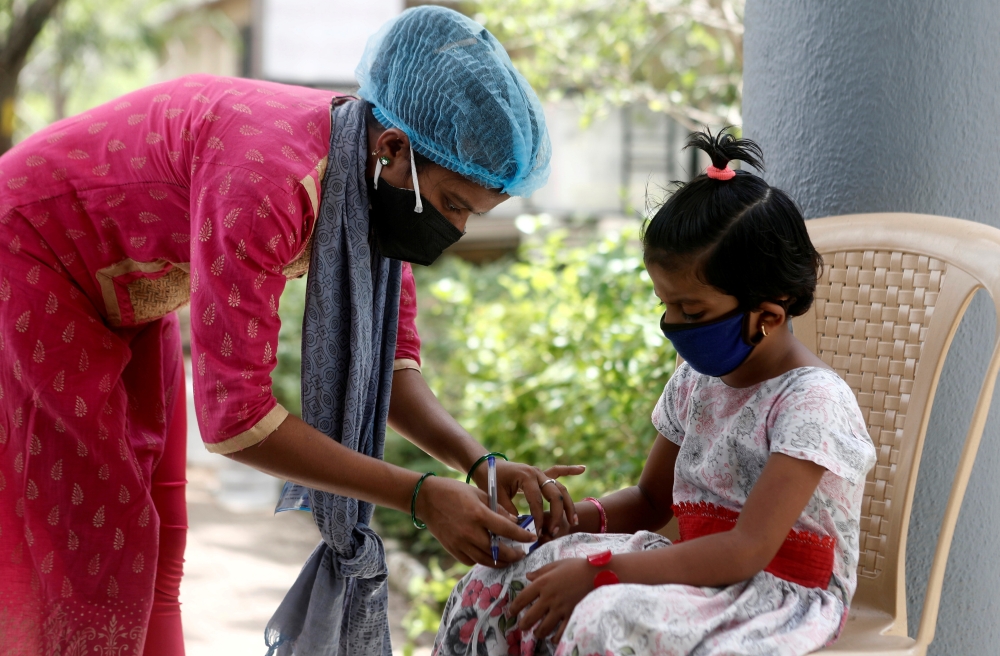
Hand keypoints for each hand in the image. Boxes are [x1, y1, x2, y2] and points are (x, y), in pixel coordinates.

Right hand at [416, 475, 536, 567]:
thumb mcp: (480, 494)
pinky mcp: (452, 550)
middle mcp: (470, 532)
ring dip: (501, 562)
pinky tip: (489, 556)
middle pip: (499, 551)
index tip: (532, 539)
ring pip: (487, 560)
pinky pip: (472, 561)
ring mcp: (460, 543)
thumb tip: (515, 523)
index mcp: (479, 514)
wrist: (427, 499)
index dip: (523, 536)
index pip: (507, 530)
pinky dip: (483, 560)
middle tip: (522, 553)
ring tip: (510, 559)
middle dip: (514, 555)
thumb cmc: (455, 492)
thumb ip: (498, 510)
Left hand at [475, 461, 585, 541]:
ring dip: (568, 503)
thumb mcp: (496, 498)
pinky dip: (570, 470)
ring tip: (574, 520)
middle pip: (555, 494)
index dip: (539, 518)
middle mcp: (536, 473)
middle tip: (555, 531)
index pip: (537, 501)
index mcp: (525, 477)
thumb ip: (509, 512)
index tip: (538, 533)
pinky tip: (583, 469)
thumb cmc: (489, 481)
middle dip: (558, 514)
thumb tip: (520, 528)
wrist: (486, 465)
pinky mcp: (540, 474)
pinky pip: (557, 471)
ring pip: (560, 488)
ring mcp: (540, 472)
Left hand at [508, 558, 594, 643]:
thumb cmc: (577, 566)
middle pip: (529, 617)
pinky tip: (553, 638)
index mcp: (543, 583)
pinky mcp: (572, 616)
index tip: (511, 612)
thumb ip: (541, 571)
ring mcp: (561, 609)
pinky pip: (561, 633)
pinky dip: (555, 638)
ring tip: (537, 633)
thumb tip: (527, 576)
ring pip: (543, 628)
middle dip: (523, 625)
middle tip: (522, 626)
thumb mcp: (557, 564)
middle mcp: (549, 598)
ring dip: (538, 633)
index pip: (522, 598)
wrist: (598, 573)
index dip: (514, 607)